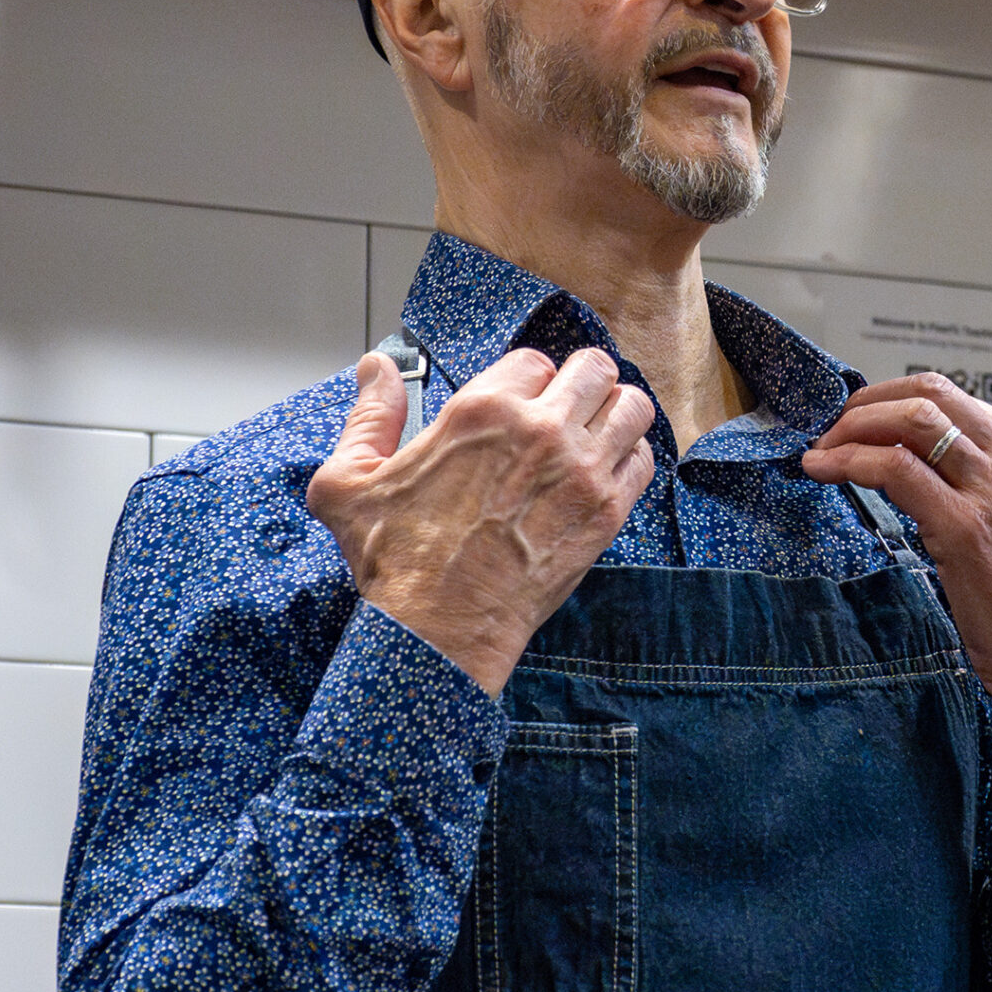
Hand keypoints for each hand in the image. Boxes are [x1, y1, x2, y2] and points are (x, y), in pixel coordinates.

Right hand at [307, 347, 656, 694]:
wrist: (438, 630)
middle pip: (593, 369)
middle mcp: (540, 430)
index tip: (521, 404)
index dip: (527, 380)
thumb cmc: (395, 561)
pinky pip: (643, 458)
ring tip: (596, 430)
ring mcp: (581, 470)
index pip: (533, 361)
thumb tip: (377, 367)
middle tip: (568, 407)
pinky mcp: (606, 512)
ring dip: (615, 411)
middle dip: (581, 382)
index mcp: (482, 410)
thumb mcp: (348, 481)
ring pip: (631, 405)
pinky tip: (607, 470)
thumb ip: (369, 415)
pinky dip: (631, 456)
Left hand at [799, 375, 991, 732]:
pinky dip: (851, 461)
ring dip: (853, 427)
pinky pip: (896, 470)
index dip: (894, 401)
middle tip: (834, 427)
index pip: (952, 397)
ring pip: (912, 421)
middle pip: (929, 395)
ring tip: (823, 449)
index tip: (860, 421)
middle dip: (868, 403)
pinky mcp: (965, 528)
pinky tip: (826, 471)